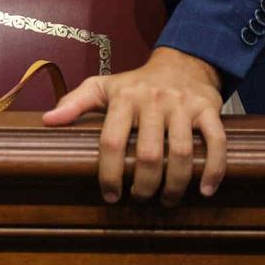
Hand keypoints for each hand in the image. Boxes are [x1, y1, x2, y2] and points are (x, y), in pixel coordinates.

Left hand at [43, 46, 226, 203]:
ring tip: (167, 201)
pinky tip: (205, 191)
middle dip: (143, 184)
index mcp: (123, 99)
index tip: (110, 195)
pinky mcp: (208, 109)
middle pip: (149, 154)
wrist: (181, 63)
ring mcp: (183, 106)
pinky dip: (214, 169)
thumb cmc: (136, 83)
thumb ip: (75, 103)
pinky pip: (217, 142)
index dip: (109, 173)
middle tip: (140, 200)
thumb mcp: (102, 86)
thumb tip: (47, 120)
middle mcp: (153, 101)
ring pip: (182, 152)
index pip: (111, 141)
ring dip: (175, 184)